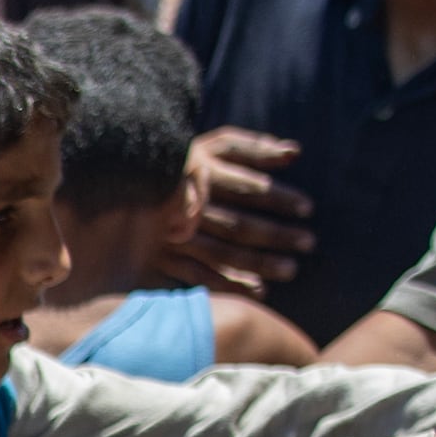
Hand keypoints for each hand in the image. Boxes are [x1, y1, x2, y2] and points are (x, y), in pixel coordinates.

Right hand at [173, 127, 311, 292]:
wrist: (126, 180)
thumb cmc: (185, 161)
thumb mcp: (217, 145)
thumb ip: (255, 148)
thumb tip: (295, 153)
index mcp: (203, 173)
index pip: (247, 188)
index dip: (278, 199)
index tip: (307, 208)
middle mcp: (188, 206)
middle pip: (238, 225)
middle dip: (275, 235)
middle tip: (309, 242)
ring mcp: (173, 235)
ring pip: (222, 253)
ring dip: (258, 263)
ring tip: (290, 270)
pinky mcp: (162, 257)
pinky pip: (198, 276)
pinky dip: (229, 284)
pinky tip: (259, 290)